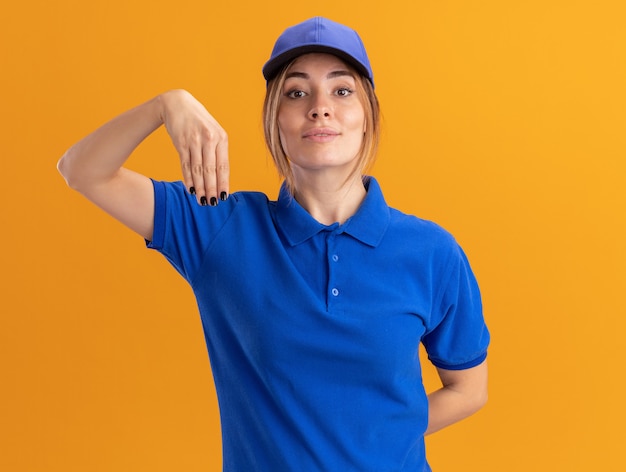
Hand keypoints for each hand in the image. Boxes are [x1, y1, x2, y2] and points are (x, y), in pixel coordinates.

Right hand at [160, 89, 228, 204]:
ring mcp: (194, 141)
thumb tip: (220, 177)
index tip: (224, 197)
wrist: (177, 103)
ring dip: (200, 187)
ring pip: (198, 169)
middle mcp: (209, 139)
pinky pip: (186, 164)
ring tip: (201, 200)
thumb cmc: (199, 121)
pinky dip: (188, 178)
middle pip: (211, 170)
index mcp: (221, 138)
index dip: (223, 183)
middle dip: (212, 189)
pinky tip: (190, 189)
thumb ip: (218, 151)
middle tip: (212, 203)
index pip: (223, 166)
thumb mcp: (213, 132)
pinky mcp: (181, 142)